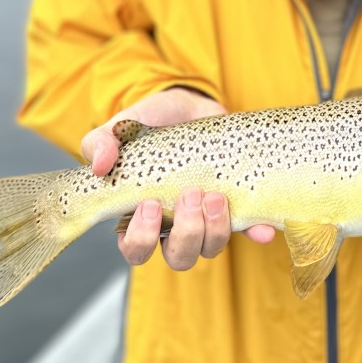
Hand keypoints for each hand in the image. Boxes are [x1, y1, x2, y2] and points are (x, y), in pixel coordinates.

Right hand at [81, 87, 274, 268]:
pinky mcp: (236, 206)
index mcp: (142, 215)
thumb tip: (99, 166)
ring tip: (216, 196)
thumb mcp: (122, 127)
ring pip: (211, 248)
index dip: (142, 239)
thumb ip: (102, 142)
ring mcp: (206, 218)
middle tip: (190, 196)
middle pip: (179, 257)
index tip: (151, 206)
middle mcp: (174, 225)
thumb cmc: (150, 124)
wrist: (189, 105)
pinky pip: (249, 230)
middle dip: (187, 234)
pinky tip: (262, 229)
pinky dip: (256, 233)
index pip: (136, 250)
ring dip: (215, 229)